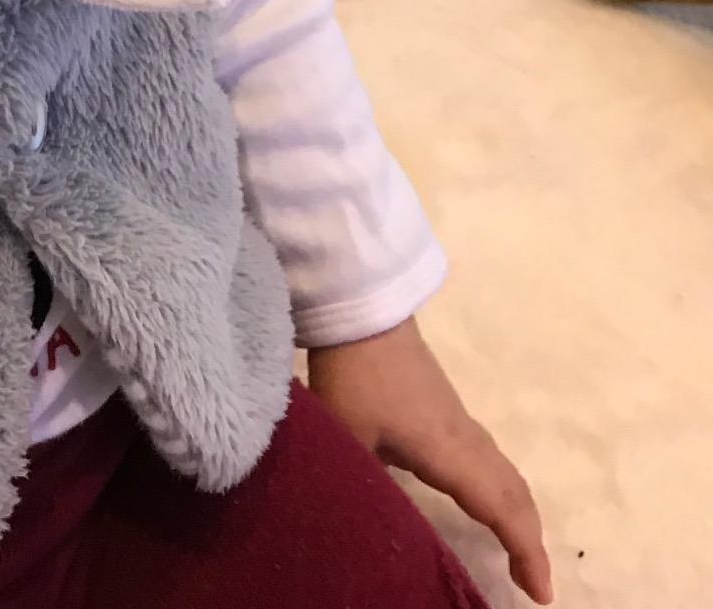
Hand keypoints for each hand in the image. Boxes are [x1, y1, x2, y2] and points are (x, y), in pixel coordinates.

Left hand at [307, 318, 552, 604]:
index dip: (526, 550)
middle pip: (513, 491)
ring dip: (518, 511)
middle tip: (536, 582)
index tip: (542, 593)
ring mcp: (457, 420)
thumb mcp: (348, 438)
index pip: (500, 507)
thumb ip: (360, 486)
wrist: (361, 309)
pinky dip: (500, 488)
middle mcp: (465, 438)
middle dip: (530, 537)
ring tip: (518, 549)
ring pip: (502, 472)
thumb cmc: (356, 375)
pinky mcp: (443, 408)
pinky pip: (487, 458)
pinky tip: (481, 498)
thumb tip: (363, 530)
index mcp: (449, 451)